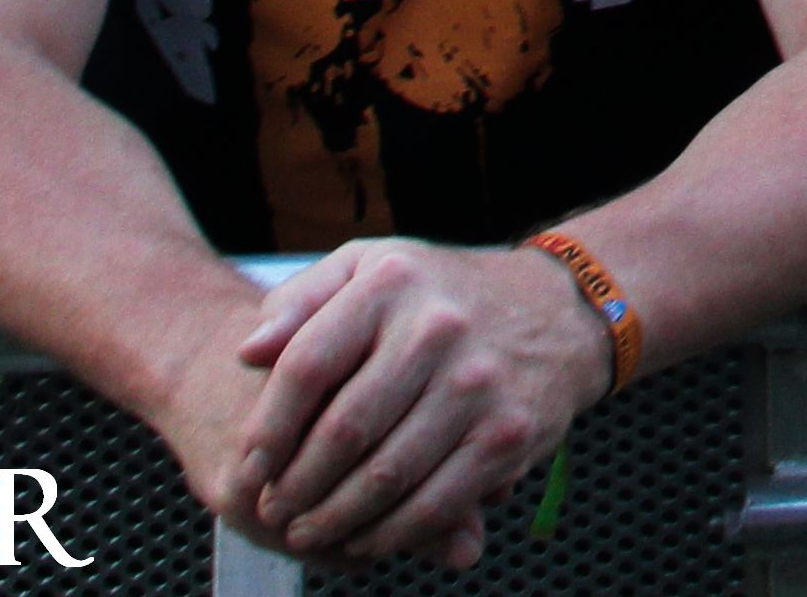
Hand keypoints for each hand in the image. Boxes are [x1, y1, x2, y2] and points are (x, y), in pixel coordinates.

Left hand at [226, 238, 614, 569]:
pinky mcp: (508, 433)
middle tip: (272, 511)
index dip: (267, 428)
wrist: (558, 310)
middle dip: (295, 485)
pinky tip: (361, 539)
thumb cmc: (441, 295)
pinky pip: (436, 502)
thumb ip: (302, 302)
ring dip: (333, 518)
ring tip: (305, 532)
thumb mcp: (370, 268)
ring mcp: (478, 384)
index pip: (308, 366)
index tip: (249, 466)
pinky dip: (389, 533)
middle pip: (343, 430)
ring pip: (386, 476)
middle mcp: (437, 329)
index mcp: (391, 285)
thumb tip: (248, 352)